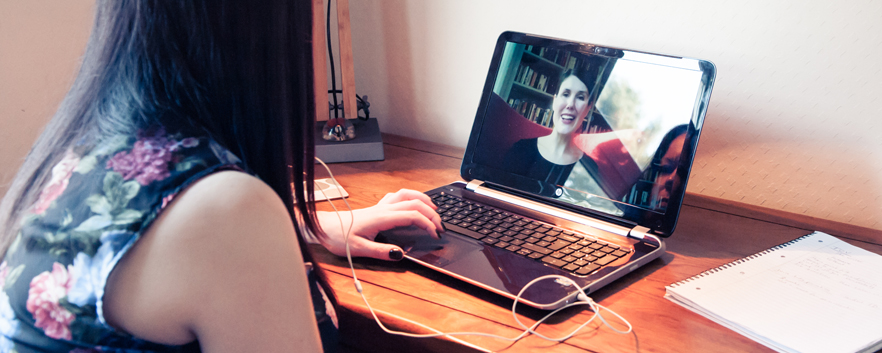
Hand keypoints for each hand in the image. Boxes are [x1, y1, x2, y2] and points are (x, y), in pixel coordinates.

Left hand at [316, 189, 443, 260]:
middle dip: (432, 213)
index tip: (435, 235)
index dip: (428, 224)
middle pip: (414, 203)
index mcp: (381, 218)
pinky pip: (397, 196)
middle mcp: (382, 209)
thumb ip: (380, 251)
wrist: (321, 226)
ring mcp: (379, 206)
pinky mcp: (375, 208)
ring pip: (406, 194)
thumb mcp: (357, 249)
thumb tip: (400, 253)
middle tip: (440, 227)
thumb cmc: (336, 237)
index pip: (412, 215)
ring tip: (434, 209)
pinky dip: (410, 197)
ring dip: (423, 199)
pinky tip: (412, 204)